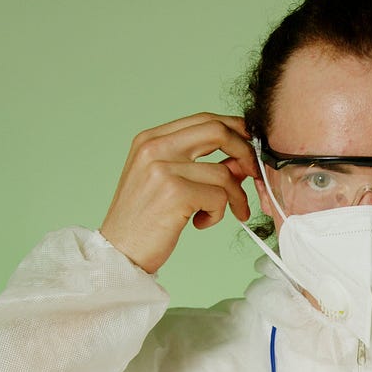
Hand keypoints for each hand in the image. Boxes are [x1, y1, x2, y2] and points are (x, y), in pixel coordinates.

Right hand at [100, 112, 258, 273]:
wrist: (118, 252)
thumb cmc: (142, 220)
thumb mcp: (165, 182)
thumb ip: (197, 165)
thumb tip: (240, 160)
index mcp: (150, 139)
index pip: (204, 119)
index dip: (234, 130)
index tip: (248, 147)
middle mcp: (154, 147)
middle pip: (218, 131)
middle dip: (245, 153)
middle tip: (253, 174)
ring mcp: (163, 168)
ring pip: (224, 172)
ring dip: (233, 196)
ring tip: (220, 213)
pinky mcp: (175, 193)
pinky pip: (219, 197)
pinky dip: (218, 214)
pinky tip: (199, 223)